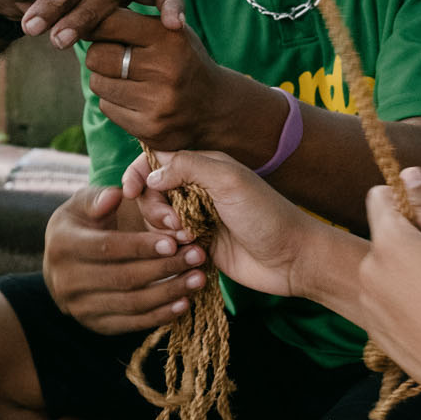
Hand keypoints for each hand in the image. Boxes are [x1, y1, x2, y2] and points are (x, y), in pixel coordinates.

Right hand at [40, 183, 206, 334]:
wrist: (63, 263)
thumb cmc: (82, 224)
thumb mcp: (85, 203)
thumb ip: (101, 197)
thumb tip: (116, 196)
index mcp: (63, 244)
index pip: (108, 248)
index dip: (141, 246)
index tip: (173, 241)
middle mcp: (66, 280)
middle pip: (123, 278)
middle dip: (165, 268)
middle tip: (197, 256)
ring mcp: (79, 307)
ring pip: (132, 303)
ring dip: (170, 292)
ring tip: (198, 278)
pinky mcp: (95, 325)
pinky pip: (131, 323)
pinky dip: (160, 315)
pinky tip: (184, 303)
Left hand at [82, 7, 283, 157]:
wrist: (215, 107)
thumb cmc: (182, 60)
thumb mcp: (169, 31)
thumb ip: (132, 20)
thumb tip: (81, 20)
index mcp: (170, 37)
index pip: (110, 22)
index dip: (97, 24)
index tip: (97, 28)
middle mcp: (166, 69)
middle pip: (97, 56)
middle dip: (100, 54)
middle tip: (115, 57)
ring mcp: (158, 102)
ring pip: (98, 83)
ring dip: (105, 80)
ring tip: (128, 79)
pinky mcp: (150, 128)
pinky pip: (106, 108)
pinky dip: (114, 102)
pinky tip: (135, 100)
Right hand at [128, 149, 352, 305]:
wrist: (292, 258)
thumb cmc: (266, 214)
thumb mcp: (228, 180)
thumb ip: (187, 167)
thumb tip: (151, 175)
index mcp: (204, 166)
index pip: (157, 161)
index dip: (137, 174)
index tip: (128, 192)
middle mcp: (197, 189)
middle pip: (151, 193)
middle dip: (154, 209)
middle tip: (175, 224)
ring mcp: (198, 218)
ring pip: (157, 222)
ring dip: (164, 232)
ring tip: (189, 240)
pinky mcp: (200, 246)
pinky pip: (171, 245)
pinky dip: (174, 250)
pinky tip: (195, 255)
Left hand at [351, 167, 420, 386]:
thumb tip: (409, 173)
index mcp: (388, 241)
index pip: (377, 197)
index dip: (402, 199)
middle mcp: (368, 268)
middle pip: (383, 235)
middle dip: (409, 239)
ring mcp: (368, 300)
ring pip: (384, 268)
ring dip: (406, 270)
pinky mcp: (373, 327)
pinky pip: (385, 298)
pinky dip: (403, 299)